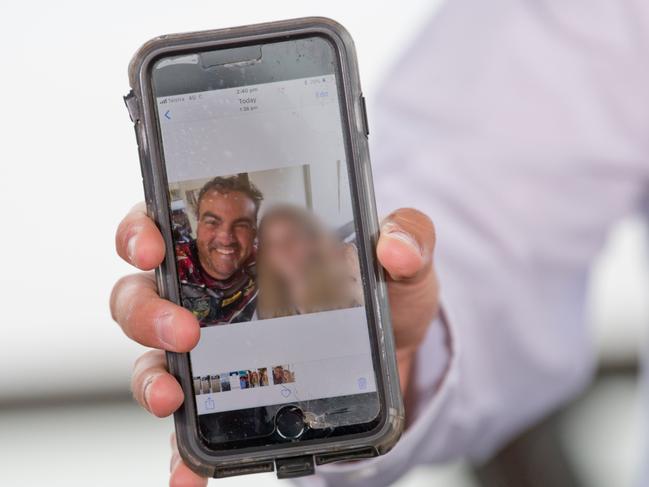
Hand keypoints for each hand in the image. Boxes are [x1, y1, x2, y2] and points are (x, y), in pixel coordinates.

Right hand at [110, 203, 437, 485]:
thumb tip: (396, 247)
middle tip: (183, 329)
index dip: (145, 230)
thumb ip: (407, 239)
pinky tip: (187, 471)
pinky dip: (180, 449)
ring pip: (150, 355)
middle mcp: (213, 296)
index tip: (154, 246)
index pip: (172, 225)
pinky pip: (188, 425)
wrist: (394, 361)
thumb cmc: (383, 301)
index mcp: (241, 249)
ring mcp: (214, 350)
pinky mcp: (227, 397)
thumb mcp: (401, 266)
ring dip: (150, 375)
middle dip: (147, 310)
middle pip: (143, 293)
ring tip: (173, 394)